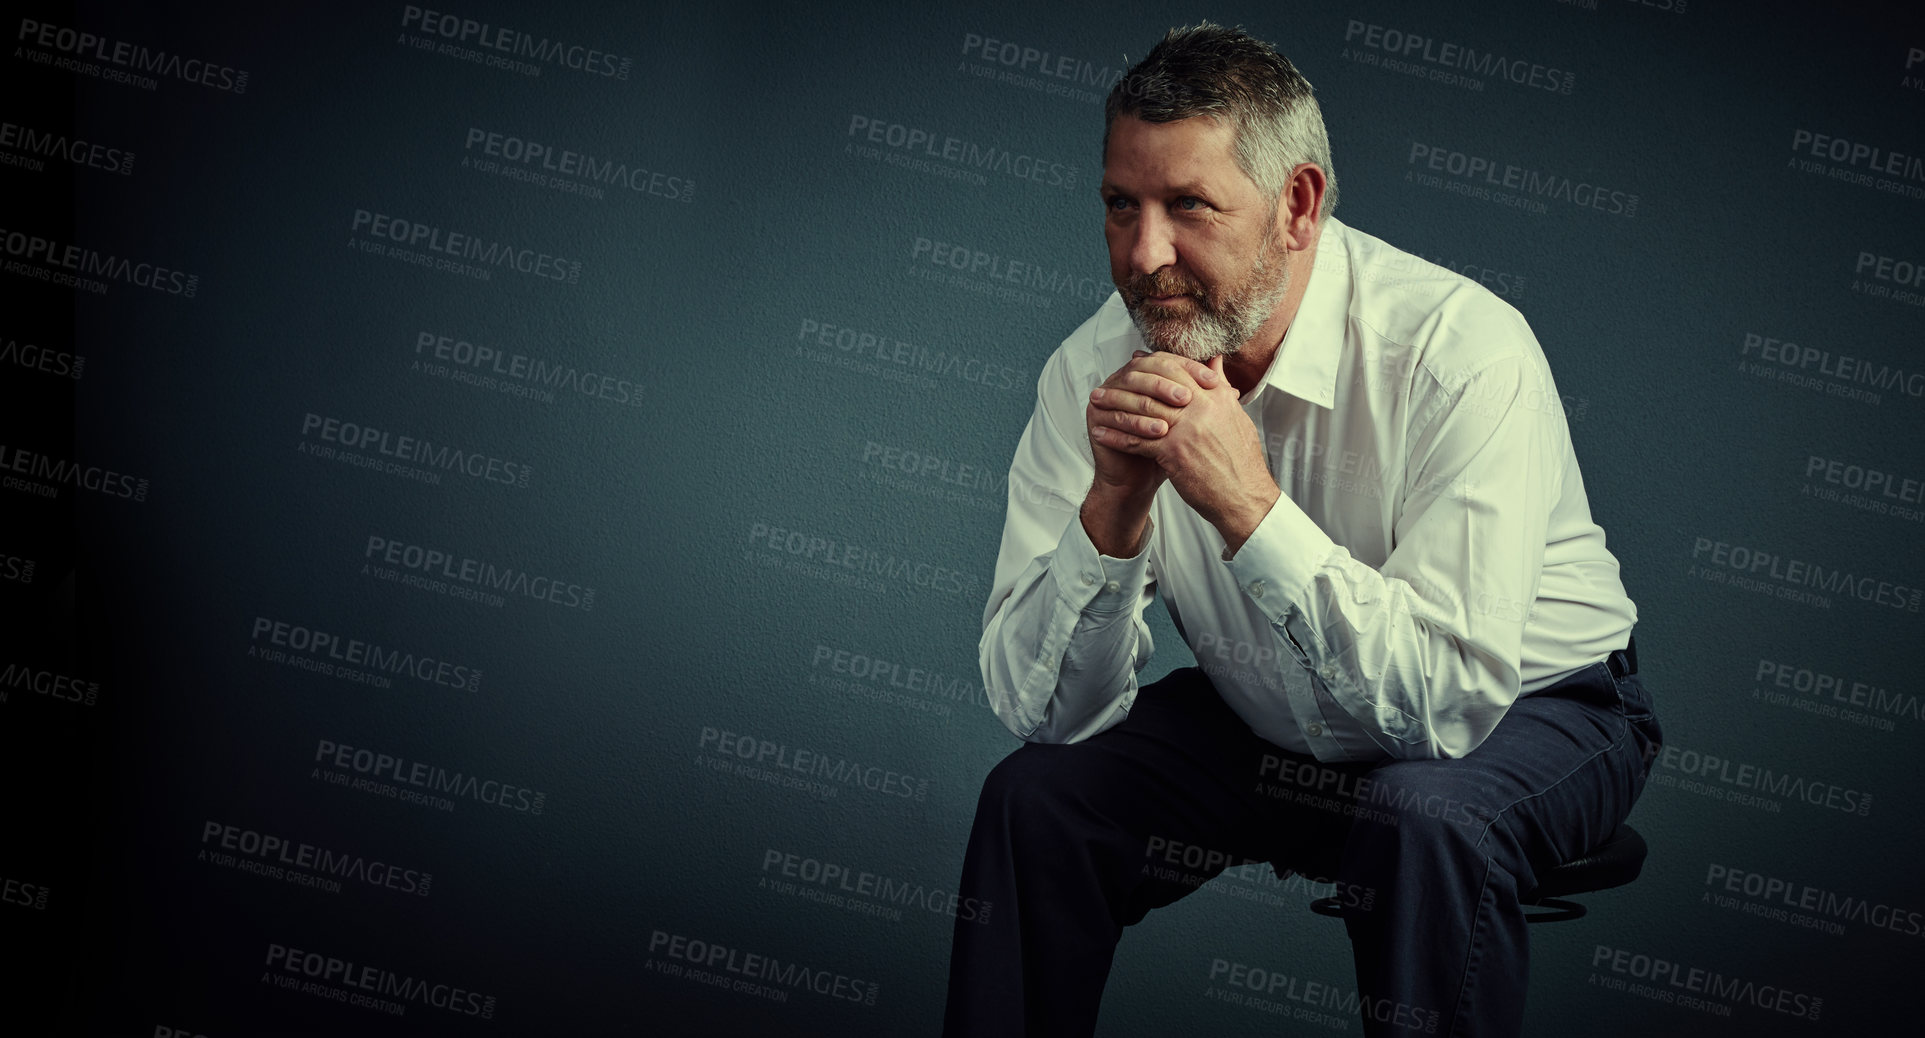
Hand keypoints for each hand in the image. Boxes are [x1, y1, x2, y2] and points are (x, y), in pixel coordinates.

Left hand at [1093, 355, 1279, 551]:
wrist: (1245, 497)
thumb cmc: (1240, 463)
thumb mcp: (1236, 417)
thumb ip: (1221, 388)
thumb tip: (1215, 362)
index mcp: (1217, 397)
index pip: (1179, 370)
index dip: (1152, 366)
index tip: (1133, 365)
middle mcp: (1202, 407)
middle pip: (1156, 385)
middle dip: (1126, 384)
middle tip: (1105, 385)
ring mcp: (1187, 428)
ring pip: (1142, 410)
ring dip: (1114, 407)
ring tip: (1095, 405)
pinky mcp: (1174, 451)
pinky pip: (1136, 439)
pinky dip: (1115, 436)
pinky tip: (1099, 434)